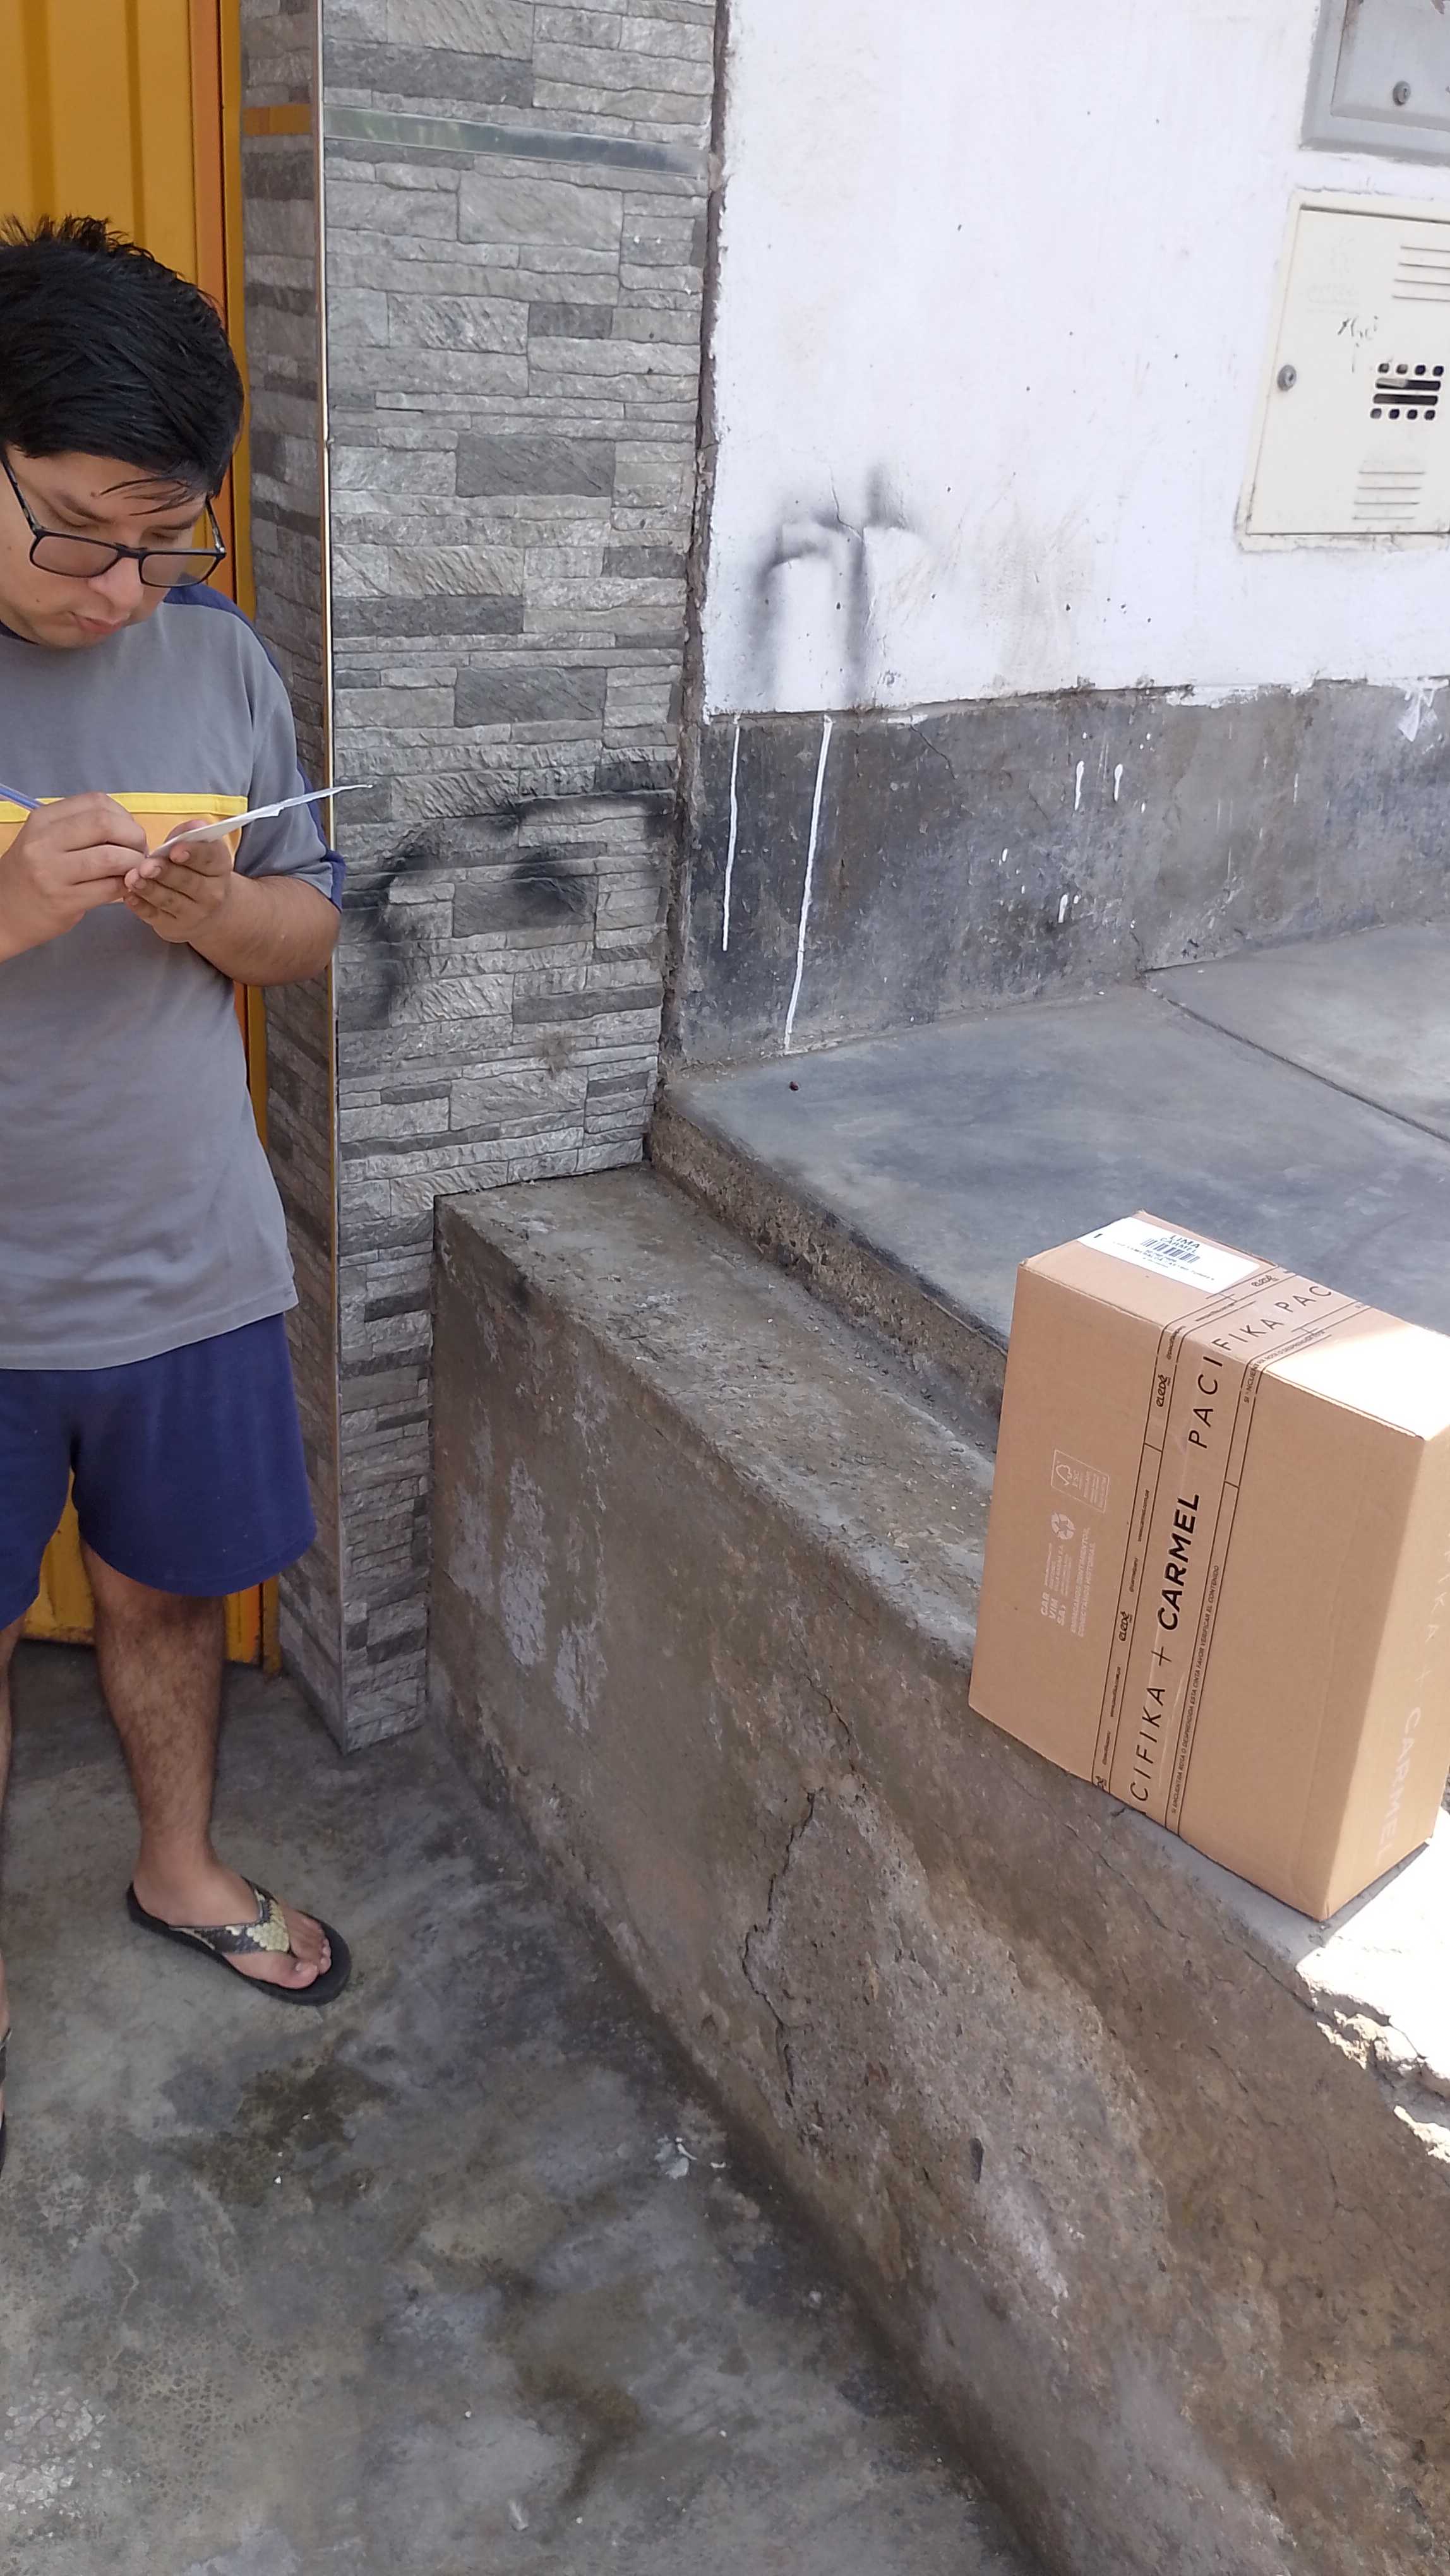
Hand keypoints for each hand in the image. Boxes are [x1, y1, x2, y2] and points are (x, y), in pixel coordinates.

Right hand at [0, 792, 148, 961]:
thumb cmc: (32, 873)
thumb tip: (129, 828)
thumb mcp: (46, 840)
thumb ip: (81, 828)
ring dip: (133, 864)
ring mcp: (52, 872)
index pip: (96, 802)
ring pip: (111, 857)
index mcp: (43, 820)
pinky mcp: (64, 901)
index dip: (124, 816)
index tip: (129, 832)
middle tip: (139, 853)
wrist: (4, 912)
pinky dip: (126, 886)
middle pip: (106, 824)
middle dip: (134, 837)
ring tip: (134, 871)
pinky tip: (124, 888)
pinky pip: (109, 888)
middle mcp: (44, 842)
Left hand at [123, 822, 235, 946]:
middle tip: (146, 866)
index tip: (175, 851)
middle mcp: (212, 894)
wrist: (210, 911)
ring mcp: (193, 914)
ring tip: (132, 878)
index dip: (193, 853)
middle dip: (165, 872)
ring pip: (169, 900)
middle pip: (187, 881)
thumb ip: (189, 835)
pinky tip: (129, 895)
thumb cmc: (197, 871)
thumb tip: (193, 826)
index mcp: (219, 868)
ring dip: (149, 889)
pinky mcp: (173, 927)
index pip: (209, 858)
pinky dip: (140, 906)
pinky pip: (154, 916)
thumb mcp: (199, 850)